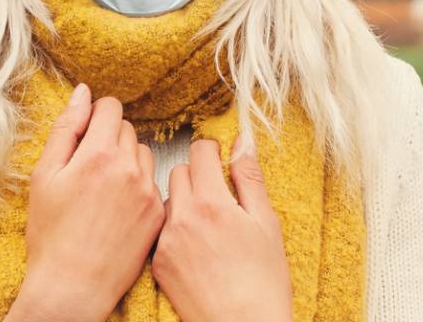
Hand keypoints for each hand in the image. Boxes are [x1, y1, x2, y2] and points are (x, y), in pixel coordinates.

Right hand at [6, 83, 164, 321]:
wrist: (72, 286)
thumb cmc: (51, 233)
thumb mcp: (45, 175)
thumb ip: (65, 128)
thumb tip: (83, 93)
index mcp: (98, 154)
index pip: (110, 108)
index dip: (94, 116)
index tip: (84, 135)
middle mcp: (129, 168)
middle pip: (127, 129)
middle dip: (108, 139)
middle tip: (87, 168)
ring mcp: (148, 192)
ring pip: (143, 153)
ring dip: (126, 160)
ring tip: (103, 189)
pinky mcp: (158, 213)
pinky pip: (152, 182)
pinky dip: (137, 186)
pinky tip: (118, 208)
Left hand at [151, 133, 292, 321]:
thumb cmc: (263, 281)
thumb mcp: (266, 223)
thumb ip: (249, 177)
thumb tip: (242, 141)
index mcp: (212, 203)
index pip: (199, 151)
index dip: (213, 152)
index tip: (220, 162)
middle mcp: (182, 218)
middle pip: (179, 171)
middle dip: (198, 176)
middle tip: (218, 198)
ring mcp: (165, 241)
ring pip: (168, 200)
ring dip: (184, 203)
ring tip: (207, 227)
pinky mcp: (157, 263)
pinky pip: (161, 230)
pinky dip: (174, 230)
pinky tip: (195, 248)